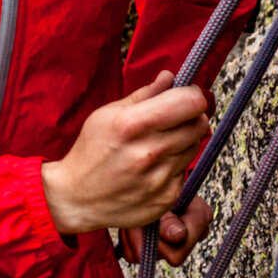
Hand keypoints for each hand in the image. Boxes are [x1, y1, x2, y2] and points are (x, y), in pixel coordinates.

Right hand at [43, 73, 214, 248]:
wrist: (77, 199)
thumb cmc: (90, 153)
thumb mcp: (106, 115)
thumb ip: (143, 95)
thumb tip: (169, 77)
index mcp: (132, 124)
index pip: (191, 102)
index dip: (191, 96)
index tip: (183, 97)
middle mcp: (150, 151)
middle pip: (199, 123)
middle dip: (189, 118)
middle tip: (172, 121)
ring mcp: (160, 177)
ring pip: (194, 146)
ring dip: (182, 142)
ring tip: (157, 146)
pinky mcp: (168, 197)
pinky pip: (185, 172)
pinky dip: (173, 167)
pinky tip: (152, 169)